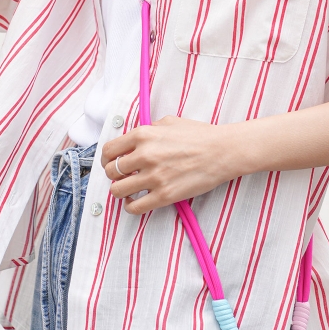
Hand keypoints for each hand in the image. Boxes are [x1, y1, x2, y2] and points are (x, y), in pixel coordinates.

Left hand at [101, 116, 233, 214]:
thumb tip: (134, 140)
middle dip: (113, 175)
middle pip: (111, 171)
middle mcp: (145, 155)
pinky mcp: (164, 195)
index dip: (106, 159)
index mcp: (143, 135)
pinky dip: (130, 206)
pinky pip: (135, 207)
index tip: (111, 163)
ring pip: (118, 190)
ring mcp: (154, 177)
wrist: (222, 151)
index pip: (109, 150)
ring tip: (128, 190)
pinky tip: (135, 202)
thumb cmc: (199, 135)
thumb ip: (148, 129)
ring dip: (120, 191)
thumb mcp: (169, 122)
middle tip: (122, 177)